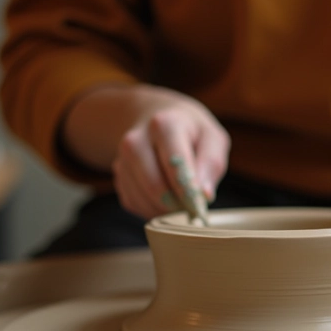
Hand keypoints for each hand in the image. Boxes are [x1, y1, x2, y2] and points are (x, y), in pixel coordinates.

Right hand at [65, 85, 229, 218]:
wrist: (155, 120)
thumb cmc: (191, 132)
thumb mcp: (212, 138)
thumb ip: (212, 164)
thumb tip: (204, 194)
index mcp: (164, 125)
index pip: (174, 164)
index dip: (189, 191)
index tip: (200, 206)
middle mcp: (136, 141)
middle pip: (155, 186)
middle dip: (177, 204)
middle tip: (194, 208)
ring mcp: (123, 159)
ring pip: (143, 199)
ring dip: (166, 210)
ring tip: (183, 202)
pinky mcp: (118, 177)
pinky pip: (134, 203)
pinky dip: (153, 209)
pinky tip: (166, 198)